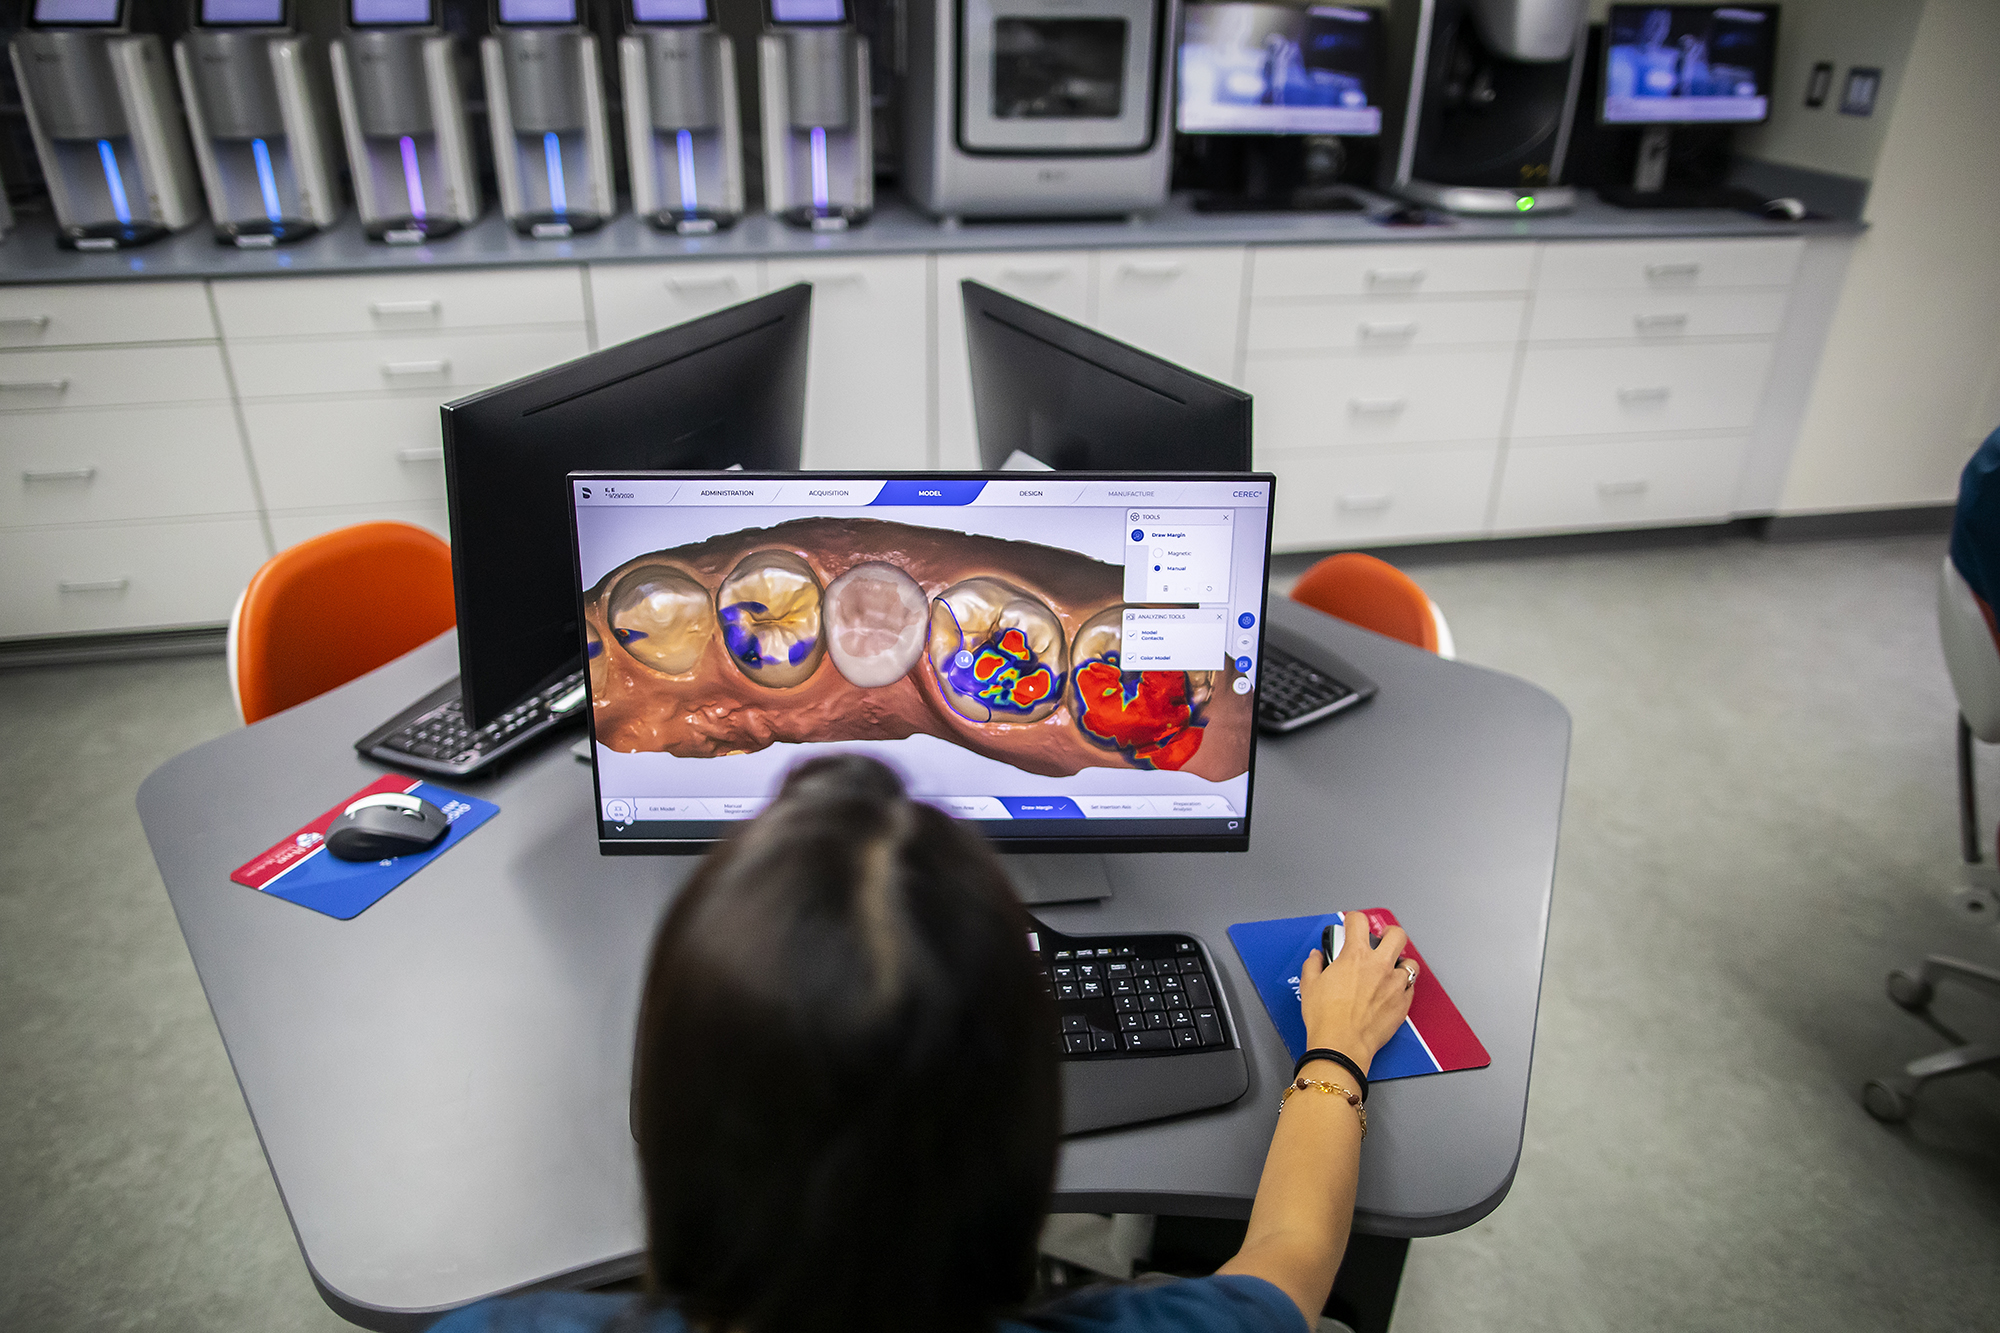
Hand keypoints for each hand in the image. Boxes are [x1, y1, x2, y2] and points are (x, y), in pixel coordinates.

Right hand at [1299, 912, 1416, 1074]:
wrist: (1342, 1045)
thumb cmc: (1326, 1018)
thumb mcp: (1310, 985)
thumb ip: (1314, 964)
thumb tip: (1317, 956)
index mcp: (1355, 956)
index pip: (1359, 921)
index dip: (1354, 919)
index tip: (1352, 924)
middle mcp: (1379, 966)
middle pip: (1397, 934)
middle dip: (1389, 933)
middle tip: (1381, 940)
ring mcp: (1394, 985)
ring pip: (1410, 963)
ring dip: (1400, 962)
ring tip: (1390, 969)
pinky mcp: (1403, 1004)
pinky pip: (1410, 988)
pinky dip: (1403, 987)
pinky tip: (1392, 991)